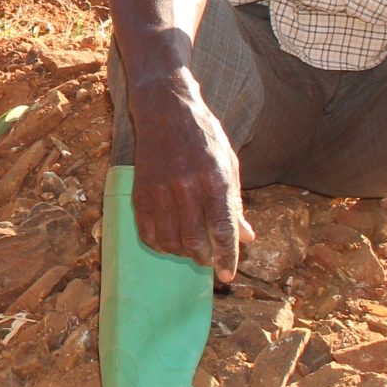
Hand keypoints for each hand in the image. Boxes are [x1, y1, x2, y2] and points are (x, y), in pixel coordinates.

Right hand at [127, 70, 251, 280]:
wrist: (166, 111)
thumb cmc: (203, 136)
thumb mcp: (229, 165)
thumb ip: (235, 203)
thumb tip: (246, 237)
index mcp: (214, 180)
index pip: (222, 231)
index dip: (227, 258)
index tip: (228, 276)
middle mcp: (186, 188)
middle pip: (195, 242)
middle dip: (205, 258)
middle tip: (210, 259)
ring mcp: (160, 191)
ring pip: (171, 242)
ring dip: (183, 253)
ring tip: (191, 248)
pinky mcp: (141, 193)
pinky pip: (149, 233)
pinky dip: (160, 244)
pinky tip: (170, 240)